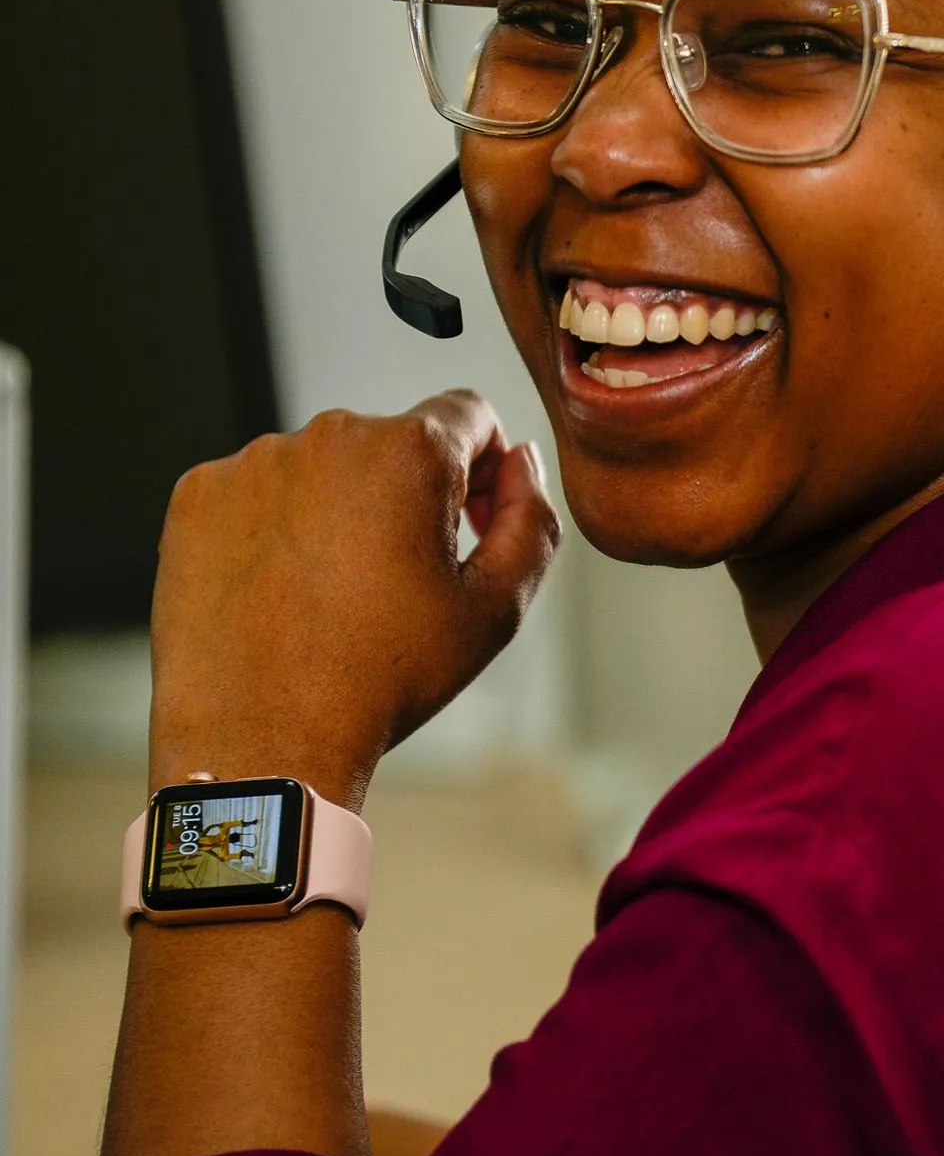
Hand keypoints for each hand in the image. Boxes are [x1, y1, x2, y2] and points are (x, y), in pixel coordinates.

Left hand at [147, 390, 560, 806]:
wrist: (262, 740)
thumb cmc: (378, 681)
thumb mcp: (496, 608)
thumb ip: (532, 517)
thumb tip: (520, 462)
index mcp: (408, 452)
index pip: (469, 415)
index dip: (483, 468)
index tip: (465, 523)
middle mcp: (328, 438)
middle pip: (392, 442)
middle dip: (407, 494)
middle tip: (398, 579)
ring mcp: (254, 463)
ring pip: (323, 467)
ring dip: (339, 508)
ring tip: (332, 594)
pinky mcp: (199, 496)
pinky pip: (257, 489)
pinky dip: (274, 526)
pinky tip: (283, 590)